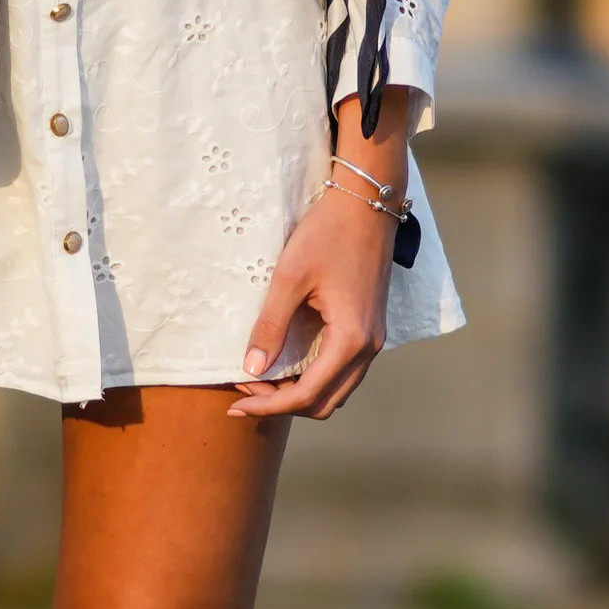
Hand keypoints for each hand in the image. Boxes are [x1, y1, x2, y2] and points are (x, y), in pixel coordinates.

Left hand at [233, 103, 420, 422]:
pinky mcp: (369, 328)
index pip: (307, 394)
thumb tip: (251, 369)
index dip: (269, 406)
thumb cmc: (328, 234)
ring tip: (262, 378)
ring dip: (300, 393)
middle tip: (245, 389)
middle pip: (326, 403)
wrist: (367, 203)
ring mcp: (372, 339)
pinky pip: (343, 370)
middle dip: (283, 404)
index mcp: (350, 339)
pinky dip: (315, 377)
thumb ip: (271, 325)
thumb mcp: (290, 277)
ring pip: (337, 390)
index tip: (235, 403)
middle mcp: (368, 347)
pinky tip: (287, 362)